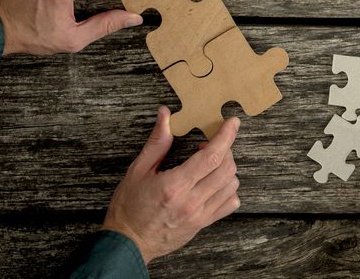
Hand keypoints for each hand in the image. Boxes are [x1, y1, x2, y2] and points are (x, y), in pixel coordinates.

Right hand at [103, 108, 240, 264]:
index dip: (226, 136)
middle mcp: (191, 201)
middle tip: (210, 144)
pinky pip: (229, 204)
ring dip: (226, 168)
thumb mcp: (137, 171)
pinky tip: (214, 183)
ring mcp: (199, 215)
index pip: (211, 156)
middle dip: (225, 149)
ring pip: (231, 185)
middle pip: (226, 168)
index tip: (232, 123)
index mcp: (175, 185)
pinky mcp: (203, 224)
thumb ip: (156, 142)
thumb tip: (165, 115)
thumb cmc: (129, 207)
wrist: (127, 244)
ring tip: (210, 163)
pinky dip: (228, 189)